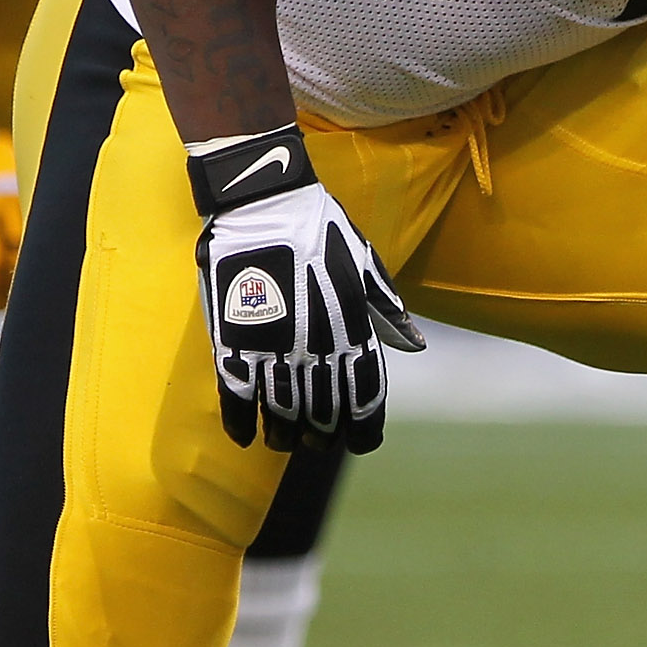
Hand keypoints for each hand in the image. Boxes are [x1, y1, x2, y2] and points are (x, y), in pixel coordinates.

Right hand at [0, 71, 21, 306]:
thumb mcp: (6, 160)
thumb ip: (22, 192)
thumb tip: (41, 238)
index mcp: (22, 184)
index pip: (39, 238)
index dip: (36, 271)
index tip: (30, 290)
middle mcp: (2, 195)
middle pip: (17, 254)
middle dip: (11, 286)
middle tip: (1, 303)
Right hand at [188, 124, 422, 453]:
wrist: (264, 204)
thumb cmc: (321, 232)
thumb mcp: (366, 268)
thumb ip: (387, 312)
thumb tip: (415, 345)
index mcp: (352, 331)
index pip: (364, 398)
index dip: (364, 429)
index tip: (360, 442)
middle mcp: (315, 348)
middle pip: (323, 415)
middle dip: (324, 436)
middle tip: (319, 441)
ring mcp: (271, 348)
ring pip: (280, 413)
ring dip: (285, 435)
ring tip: (286, 440)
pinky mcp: (232, 341)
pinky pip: (234, 397)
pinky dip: (239, 422)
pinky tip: (245, 436)